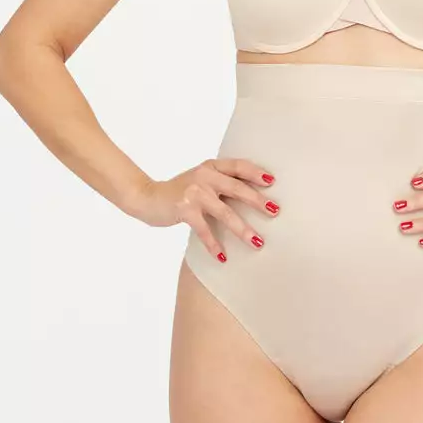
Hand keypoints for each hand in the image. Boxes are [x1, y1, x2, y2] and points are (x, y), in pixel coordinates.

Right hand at [129, 158, 279, 261]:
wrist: (147, 197)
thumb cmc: (179, 191)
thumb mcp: (200, 179)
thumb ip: (219, 182)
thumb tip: (250, 196)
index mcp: (211, 166)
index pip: (238, 166)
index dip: (256, 173)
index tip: (272, 182)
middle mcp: (204, 175)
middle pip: (237, 188)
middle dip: (257, 201)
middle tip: (275, 211)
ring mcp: (194, 193)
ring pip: (225, 212)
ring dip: (243, 229)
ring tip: (258, 242)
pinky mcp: (184, 210)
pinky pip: (204, 230)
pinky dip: (213, 244)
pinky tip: (222, 256)